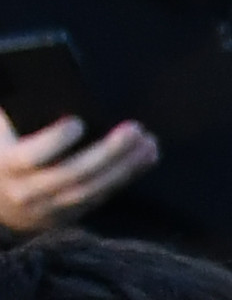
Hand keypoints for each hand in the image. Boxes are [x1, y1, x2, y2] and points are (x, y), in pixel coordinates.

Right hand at [0, 112, 150, 230]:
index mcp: (5, 165)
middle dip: (107, 152)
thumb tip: (47, 84)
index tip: (78, 122)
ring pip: (92, 190)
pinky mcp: (66, 216)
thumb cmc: (2, 147)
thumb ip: (16, 114)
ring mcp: (46, 209)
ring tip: (149, 142)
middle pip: (72, 174)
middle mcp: (24, 192)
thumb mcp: (3, 129)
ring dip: (125, 166)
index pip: (30, 157)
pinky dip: (126, 176)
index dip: (54, 141)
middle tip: (135, 129)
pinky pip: (100, 197)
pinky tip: (146, 157)